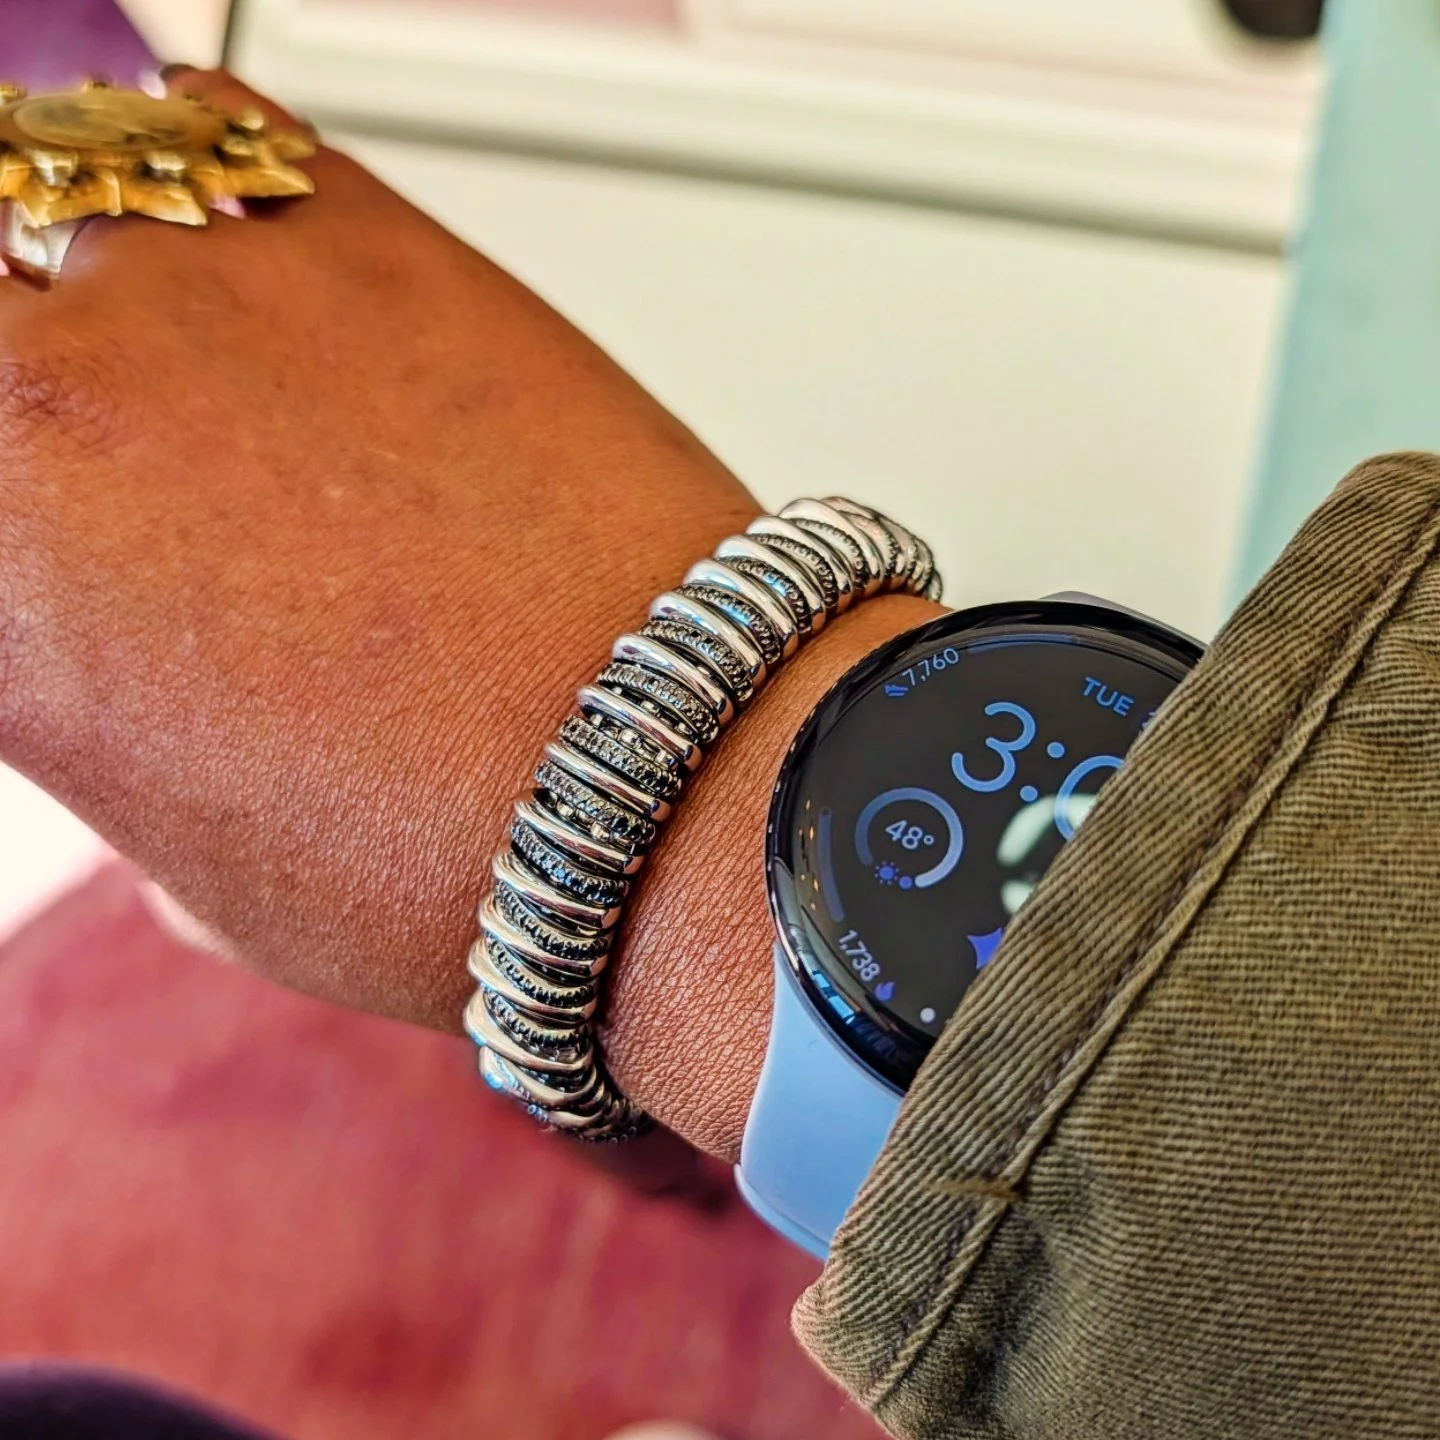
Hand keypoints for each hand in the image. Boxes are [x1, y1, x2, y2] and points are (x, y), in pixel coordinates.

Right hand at [0, 72, 939, 1158]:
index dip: (28, 514)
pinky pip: (223, 140)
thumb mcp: (207, 864)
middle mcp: (57, 403)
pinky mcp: (370, 239)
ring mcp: (211, 296)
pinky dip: (217, 189)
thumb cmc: (455, 855)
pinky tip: (274, 282)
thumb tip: (154, 674)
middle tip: (139, 469)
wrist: (657, 777)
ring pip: (71, 196)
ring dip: (120, 285)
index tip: (79, 541)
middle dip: (48, 390)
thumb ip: (124, 726)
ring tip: (207, 373)